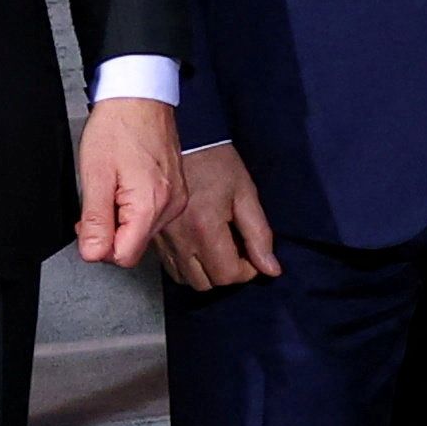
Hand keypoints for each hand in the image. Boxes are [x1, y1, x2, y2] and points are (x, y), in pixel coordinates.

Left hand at [74, 96, 177, 268]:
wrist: (141, 98)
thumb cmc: (118, 128)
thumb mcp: (95, 176)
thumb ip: (94, 220)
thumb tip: (92, 253)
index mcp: (150, 206)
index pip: (123, 256)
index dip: (99, 245)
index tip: (89, 225)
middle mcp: (170, 206)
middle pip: (133, 246)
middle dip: (109, 233)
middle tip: (96, 202)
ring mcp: (177, 200)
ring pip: (141, 233)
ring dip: (121, 221)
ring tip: (112, 189)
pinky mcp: (177, 193)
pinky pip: (152, 217)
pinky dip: (133, 210)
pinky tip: (126, 187)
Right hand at [159, 143, 286, 292]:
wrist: (183, 142)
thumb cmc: (217, 164)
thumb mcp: (246, 194)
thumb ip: (259, 235)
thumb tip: (271, 269)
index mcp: (205, 229)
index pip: (227, 274)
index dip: (247, 271)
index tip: (253, 254)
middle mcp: (180, 240)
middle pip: (206, 283)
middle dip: (227, 273)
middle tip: (238, 251)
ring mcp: (163, 241)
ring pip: (186, 279)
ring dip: (207, 272)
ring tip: (220, 249)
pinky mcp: (154, 238)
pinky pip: (171, 268)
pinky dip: (188, 267)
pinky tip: (201, 248)